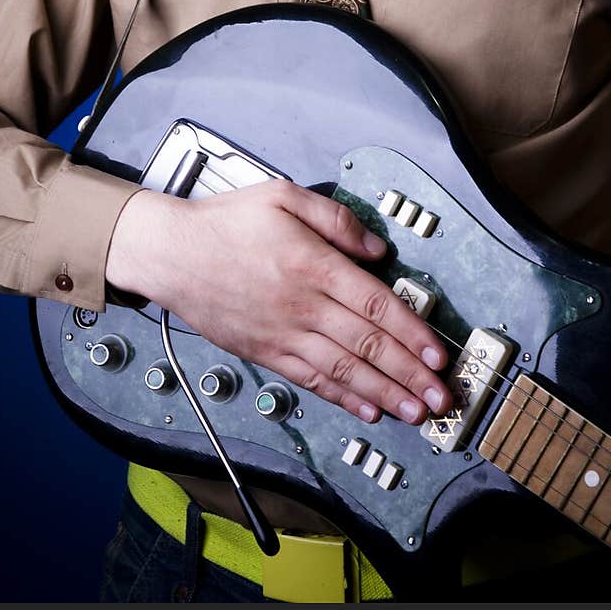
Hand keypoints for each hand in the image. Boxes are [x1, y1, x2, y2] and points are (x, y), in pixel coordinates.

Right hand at [106, 180, 451, 425]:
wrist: (170, 254)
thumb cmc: (226, 222)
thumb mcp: (283, 196)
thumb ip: (336, 220)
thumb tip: (377, 249)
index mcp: (312, 265)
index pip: (375, 305)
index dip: (411, 333)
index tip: (437, 355)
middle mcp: (302, 306)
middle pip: (367, 346)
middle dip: (409, 375)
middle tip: (441, 398)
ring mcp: (283, 334)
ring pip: (344, 371)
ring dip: (385, 394)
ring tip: (415, 413)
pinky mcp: (265, 352)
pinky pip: (312, 380)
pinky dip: (343, 398)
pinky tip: (368, 409)